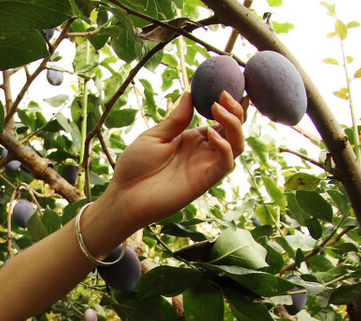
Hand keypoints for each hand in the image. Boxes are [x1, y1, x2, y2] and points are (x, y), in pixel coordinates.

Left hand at [108, 91, 245, 227]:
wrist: (123, 195)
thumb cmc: (134, 167)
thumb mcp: (154, 136)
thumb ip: (175, 119)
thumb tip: (190, 94)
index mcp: (192, 139)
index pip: (220, 120)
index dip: (230, 105)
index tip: (227, 86)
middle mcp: (203, 151)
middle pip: (234, 129)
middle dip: (236, 110)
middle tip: (225, 93)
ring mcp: (205, 166)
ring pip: (236, 144)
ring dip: (234, 124)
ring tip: (218, 108)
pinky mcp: (205, 181)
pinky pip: (225, 163)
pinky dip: (224, 146)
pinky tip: (211, 133)